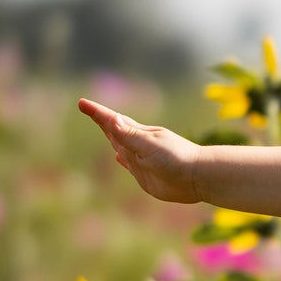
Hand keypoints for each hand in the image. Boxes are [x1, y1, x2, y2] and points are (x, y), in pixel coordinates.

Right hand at [79, 98, 201, 203]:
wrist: (198, 178)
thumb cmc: (176, 158)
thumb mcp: (149, 145)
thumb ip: (129, 135)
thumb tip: (111, 119)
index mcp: (138, 134)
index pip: (113, 121)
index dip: (98, 114)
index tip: (82, 103)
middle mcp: (138, 146)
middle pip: (116, 131)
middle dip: (103, 122)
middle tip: (91, 110)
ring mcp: (142, 161)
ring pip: (122, 147)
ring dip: (112, 139)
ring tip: (104, 130)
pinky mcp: (146, 177)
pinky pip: (130, 165)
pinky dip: (122, 159)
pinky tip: (119, 157)